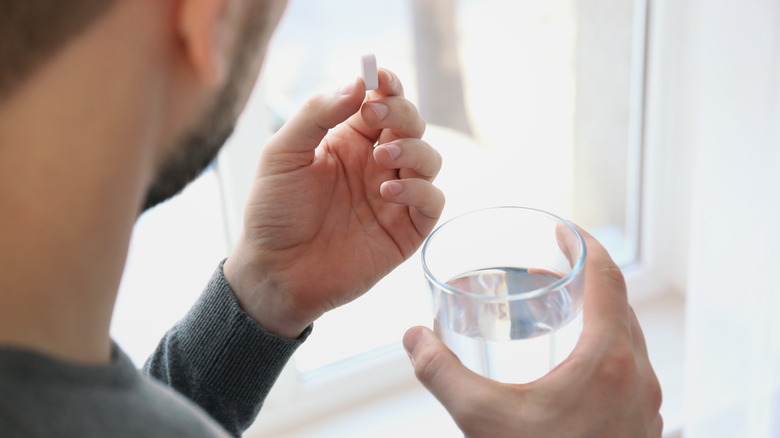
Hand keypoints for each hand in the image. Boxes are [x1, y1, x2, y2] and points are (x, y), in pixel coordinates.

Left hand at [224, 69, 444, 338]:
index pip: (380, 102)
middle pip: (411, 125)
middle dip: (401, 113)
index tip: (379, 76)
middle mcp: (376, 163)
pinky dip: (420, 190)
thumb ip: (316, 115)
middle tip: (377, 115)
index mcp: (349, 140)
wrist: (275, 272)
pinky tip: (389, 191)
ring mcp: (394, 196)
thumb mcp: (283, 154)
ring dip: (414, 149)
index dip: (386, 86)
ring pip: (429, 158)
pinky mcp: (406, 230)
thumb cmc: (274, 212)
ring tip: (384, 156)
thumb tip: (356, 83)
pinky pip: (432, 202)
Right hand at [403, 227, 662, 437]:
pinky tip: (573, 362)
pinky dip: (605, 344)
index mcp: (609, 358)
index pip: (607, 276)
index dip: (584, 243)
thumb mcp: (481, 419)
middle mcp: (639, 373)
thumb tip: (413, 337)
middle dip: (587, 274)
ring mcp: (647, 401)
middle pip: (619, 302)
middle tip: (552, 264)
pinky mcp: (642, 423)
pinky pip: (630, 365)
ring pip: (627, 335)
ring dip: (598, 310)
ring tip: (560, 307)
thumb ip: (441, 372)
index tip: (562, 228)